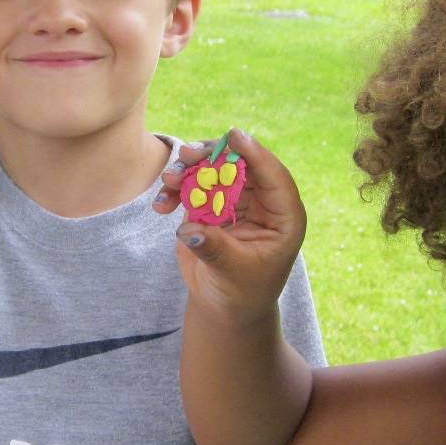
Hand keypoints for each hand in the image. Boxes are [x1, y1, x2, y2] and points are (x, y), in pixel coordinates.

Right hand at [154, 129, 306, 323]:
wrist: (223, 308)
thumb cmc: (241, 294)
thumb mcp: (234, 274)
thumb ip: (215, 249)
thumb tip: (191, 231)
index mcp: (283, 217)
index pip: (274, 178)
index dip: (255, 155)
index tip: (233, 136)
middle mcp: (261, 202)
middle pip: (239, 166)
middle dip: (212, 156)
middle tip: (188, 154)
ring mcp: (234, 202)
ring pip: (213, 171)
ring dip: (189, 169)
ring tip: (169, 179)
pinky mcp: (209, 207)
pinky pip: (192, 188)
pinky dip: (175, 190)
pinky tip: (162, 204)